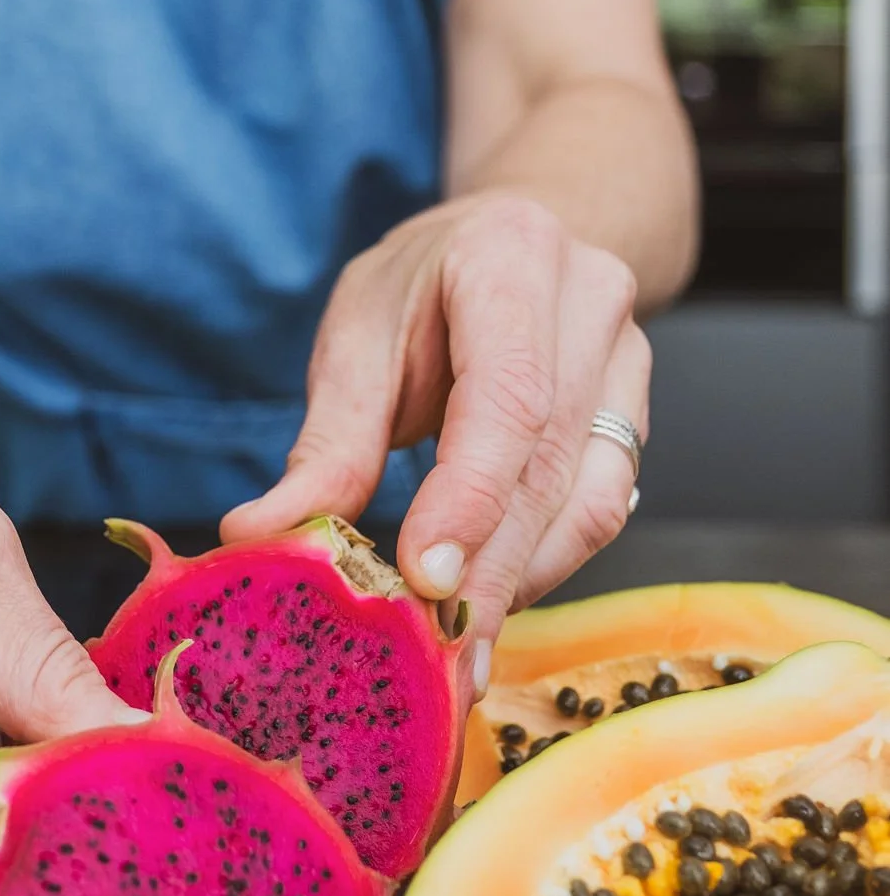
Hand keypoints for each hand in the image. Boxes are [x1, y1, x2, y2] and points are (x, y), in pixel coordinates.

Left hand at [221, 194, 649, 661]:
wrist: (505, 243)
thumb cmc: (421, 288)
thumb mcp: (356, 336)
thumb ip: (326, 442)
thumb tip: (259, 536)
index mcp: (509, 257)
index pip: (508, 392)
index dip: (472, 494)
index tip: (427, 578)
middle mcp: (587, 300)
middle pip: (548, 460)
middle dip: (491, 569)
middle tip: (438, 652)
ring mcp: (627, 358)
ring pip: (591, 498)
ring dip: (522, 582)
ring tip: (461, 647)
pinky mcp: (636, 414)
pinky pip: (603, 510)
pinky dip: (544, 566)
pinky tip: (494, 602)